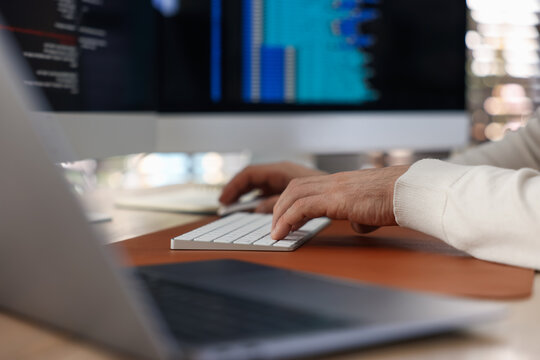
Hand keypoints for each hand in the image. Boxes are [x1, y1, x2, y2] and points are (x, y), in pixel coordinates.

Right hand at [219, 162, 326, 211]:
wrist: (351, 192)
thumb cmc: (329, 190)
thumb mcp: (298, 198)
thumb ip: (276, 203)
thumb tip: (257, 208)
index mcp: (282, 170)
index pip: (250, 174)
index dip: (235, 186)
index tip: (224, 199)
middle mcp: (282, 173)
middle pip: (252, 179)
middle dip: (237, 191)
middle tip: (224, 205)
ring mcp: (287, 180)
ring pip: (260, 186)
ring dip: (247, 197)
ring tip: (235, 210)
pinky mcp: (293, 189)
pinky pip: (270, 193)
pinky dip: (260, 201)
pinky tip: (257, 212)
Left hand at [271, 166, 408, 239]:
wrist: (411, 192)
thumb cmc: (399, 199)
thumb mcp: (374, 209)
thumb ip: (361, 215)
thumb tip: (358, 225)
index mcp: (342, 183)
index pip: (306, 186)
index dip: (290, 201)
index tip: (283, 218)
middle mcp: (334, 182)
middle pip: (294, 188)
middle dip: (279, 207)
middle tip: (275, 227)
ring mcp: (334, 188)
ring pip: (294, 195)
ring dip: (279, 214)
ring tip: (275, 233)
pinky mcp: (336, 199)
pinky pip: (302, 208)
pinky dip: (287, 220)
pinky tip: (282, 234)